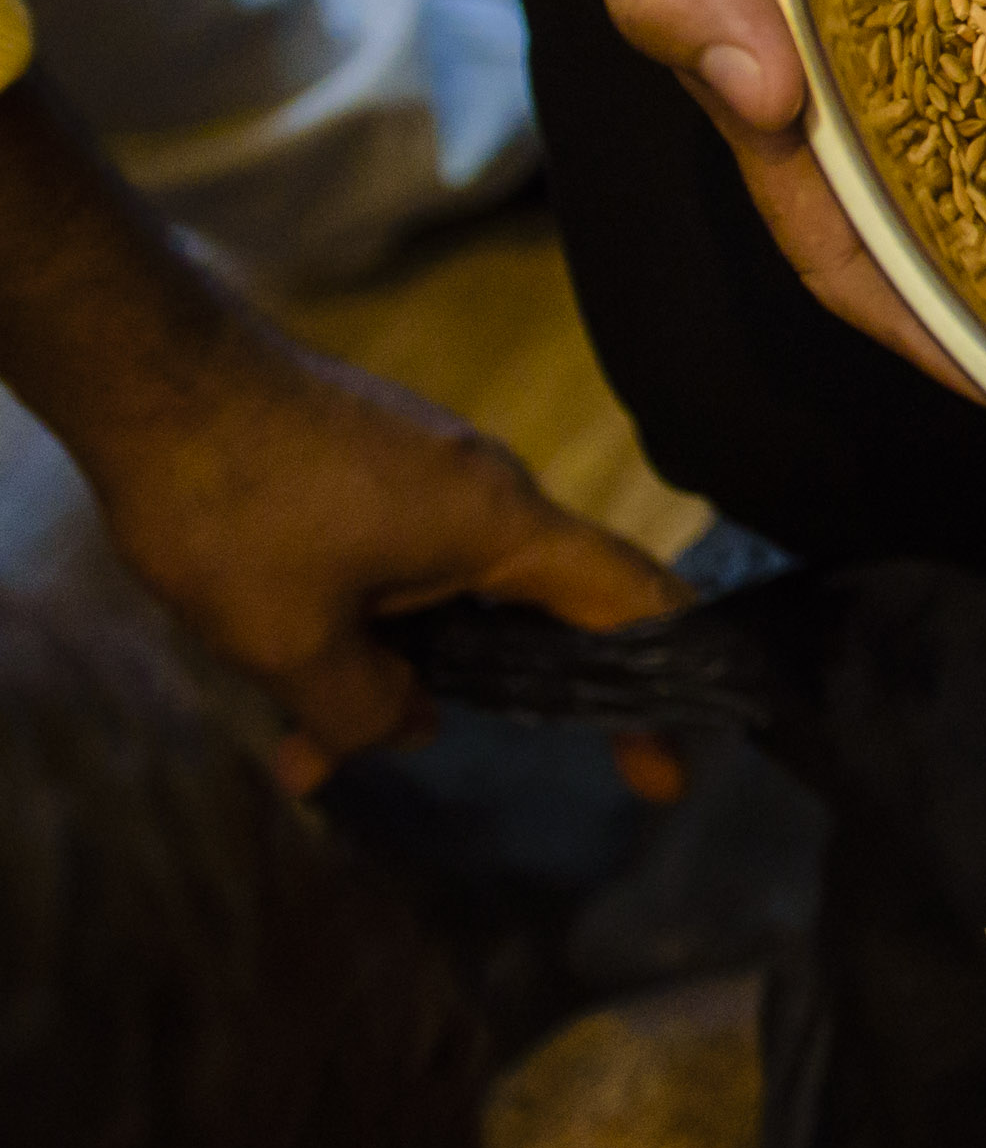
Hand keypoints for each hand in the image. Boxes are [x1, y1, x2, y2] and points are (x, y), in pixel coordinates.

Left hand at [82, 316, 688, 792]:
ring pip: (448, 591)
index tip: (666, 772)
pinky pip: (402, 557)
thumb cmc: (238, 508)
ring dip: (403, 670)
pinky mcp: (375, 461)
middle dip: (513, 698)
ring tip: (311, 751)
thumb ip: (363, 707)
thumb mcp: (291, 643)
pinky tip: (282, 667)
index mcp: (502, 527)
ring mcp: (432, 469)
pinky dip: (367, 624)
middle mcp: (489, 490)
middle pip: (540, 606)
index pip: (629, 602)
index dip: (660, 689)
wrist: (157, 376)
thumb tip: (408, 725)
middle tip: (502, 761)